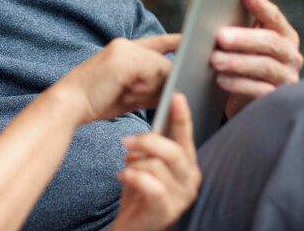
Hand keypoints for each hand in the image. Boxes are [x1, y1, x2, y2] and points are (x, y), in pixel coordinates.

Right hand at [54, 34, 179, 124]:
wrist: (70, 103)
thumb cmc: (96, 102)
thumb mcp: (128, 93)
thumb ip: (150, 87)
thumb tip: (174, 88)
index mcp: (123, 49)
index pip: (157, 42)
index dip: (175, 41)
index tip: (189, 41)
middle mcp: (124, 44)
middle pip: (162, 60)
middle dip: (163, 79)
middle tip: (142, 95)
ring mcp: (124, 50)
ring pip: (159, 66)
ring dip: (153, 86)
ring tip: (129, 94)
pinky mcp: (124, 59)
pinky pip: (152, 71)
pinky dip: (147, 86)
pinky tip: (131, 93)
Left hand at [112, 94, 200, 230]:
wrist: (134, 223)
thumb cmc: (141, 188)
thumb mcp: (148, 162)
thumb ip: (153, 144)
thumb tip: (151, 118)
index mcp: (187, 163)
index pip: (186, 136)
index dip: (182, 116)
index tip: (176, 96)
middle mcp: (191, 179)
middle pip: (173, 150)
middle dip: (146, 142)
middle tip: (126, 142)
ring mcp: (182, 196)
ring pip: (157, 166)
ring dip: (135, 164)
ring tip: (127, 168)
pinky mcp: (167, 210)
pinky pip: (149, 185)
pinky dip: (131, 177)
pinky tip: (123, 177)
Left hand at [210, 0, 302, 116]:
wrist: (241, 97)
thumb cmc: (240, 59)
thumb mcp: (240, 39)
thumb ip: (242, 19)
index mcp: (283, 35)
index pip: (274, 17)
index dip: (260, 5)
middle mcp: (290, 55)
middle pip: (272, 43)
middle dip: (245, 38)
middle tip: (220, 37)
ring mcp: (285, 78)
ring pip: (265, 67)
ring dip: (238, 62)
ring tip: (214, 60)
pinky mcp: (275, 99)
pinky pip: (259, 91)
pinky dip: (238, 84)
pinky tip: (220, 80)